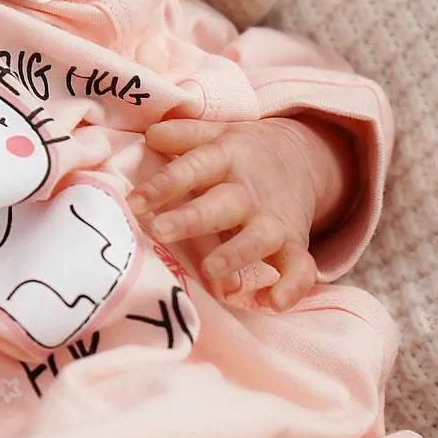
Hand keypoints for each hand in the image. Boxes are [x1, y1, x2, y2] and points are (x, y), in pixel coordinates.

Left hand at [128, 118, 327, 309]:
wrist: (304, 158)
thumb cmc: (241, 154)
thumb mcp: (216, 135)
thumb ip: (182, 134)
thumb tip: (150, 135)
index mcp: (226, 159)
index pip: (192, 168)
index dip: (163, 185)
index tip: (133, 202)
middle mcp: (248, 192)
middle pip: (221, 205)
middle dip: (192, 219)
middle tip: (159, 231)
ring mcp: (273, 220)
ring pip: (258, 239)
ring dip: (236, 255)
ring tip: (211, 272)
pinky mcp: (294, 245)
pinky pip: (299, 268)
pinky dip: (292, 287)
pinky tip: (273, 303)